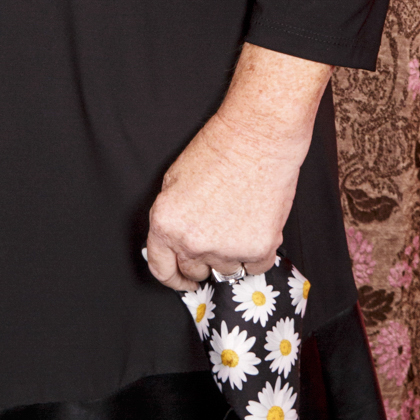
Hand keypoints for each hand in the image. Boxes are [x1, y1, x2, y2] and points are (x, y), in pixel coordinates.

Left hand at [144, 43, 330, 292]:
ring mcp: (226, 250)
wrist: (256, 140)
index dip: (173, 277)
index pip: (162, 270)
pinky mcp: (258, 250)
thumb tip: (176, 244)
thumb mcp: (174, 181)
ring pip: (227, 270)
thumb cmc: (216, 151)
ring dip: (231, 254)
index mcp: (166, 225)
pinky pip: (255, 267)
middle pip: (195, 272)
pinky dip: (256, 253)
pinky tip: (255, 224)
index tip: (183, 279)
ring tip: (237, 218)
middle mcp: (192, 243)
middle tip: (214, 237)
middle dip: (202, 261)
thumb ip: (172, 219)